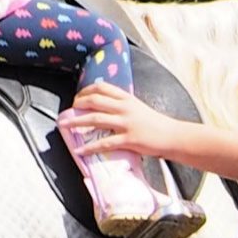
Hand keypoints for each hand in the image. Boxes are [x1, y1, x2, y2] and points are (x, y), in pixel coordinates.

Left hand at [62, 84, 184, 162]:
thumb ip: (124, 107)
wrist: (173, 136)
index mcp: (127, 98)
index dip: (86, 90)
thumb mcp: (139, 108)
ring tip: (65, 125)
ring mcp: (126, 123)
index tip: (78, 97)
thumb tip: (108, 109)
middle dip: (78, 104)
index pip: (102, 87)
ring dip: (77, 122)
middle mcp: (125, 108)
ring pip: (95, 119)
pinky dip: (90, 147)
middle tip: (69, 110)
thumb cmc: (157, 124)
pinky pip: (104, 143)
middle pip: (95, 100)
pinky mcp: (128, 139)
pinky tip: (80, 150)